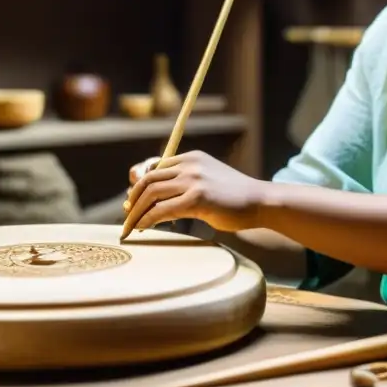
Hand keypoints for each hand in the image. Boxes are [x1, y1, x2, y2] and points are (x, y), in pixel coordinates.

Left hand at [123, 150, 265, 232]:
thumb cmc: (234, 198)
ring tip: (130, 227)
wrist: (260, 202)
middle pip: (148, 179)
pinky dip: (148, 219)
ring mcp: (193, 179)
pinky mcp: (197, 198)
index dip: (139, 184)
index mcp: (191, 158)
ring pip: (151, 193)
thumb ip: (185, 184)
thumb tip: (156, 198)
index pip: (155, 166)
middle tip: (126, 216)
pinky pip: (162, 209)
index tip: (132, 201)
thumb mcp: (207, 181)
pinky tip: (144, 228)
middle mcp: (190, 164)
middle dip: (132, 199)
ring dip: (135, 212)